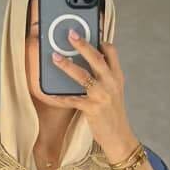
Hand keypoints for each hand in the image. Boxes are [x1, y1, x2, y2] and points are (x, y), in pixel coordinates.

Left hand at [52, 31, 137, 161]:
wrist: (119, 137)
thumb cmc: (113, 114)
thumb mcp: (114, 92)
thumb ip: (105, 77)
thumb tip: (90, 64)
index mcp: (117, 77)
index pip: (111, 52)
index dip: (101, 41)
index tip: (90, 31)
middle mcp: (111, 83)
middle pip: (97, 59)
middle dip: (83, 45)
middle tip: (71, 34)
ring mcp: (102, 96)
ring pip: (83, 76)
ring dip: (68, 66)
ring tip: (56, 57)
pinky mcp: (93, 109)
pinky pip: (73, 100)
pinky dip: (61, 97)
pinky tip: (50, 93)